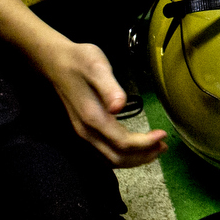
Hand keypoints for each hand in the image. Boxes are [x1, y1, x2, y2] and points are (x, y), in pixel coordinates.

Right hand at [38, 38, 166, 166]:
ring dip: (134, 158)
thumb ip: (109, 88)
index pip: (122, 142)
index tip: (163, 134)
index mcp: (92, 118)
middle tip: (163, 145)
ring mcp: (83, 133)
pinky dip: (123, 155)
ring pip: (110, 159)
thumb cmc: (80, 61)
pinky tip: (135, 147)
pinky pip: (104, 153)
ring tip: (155, 148)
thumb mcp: (97, 67)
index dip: (145, 143)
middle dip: (143, 155)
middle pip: (117, 157)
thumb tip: (119, 106)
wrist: (55, 62)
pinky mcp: (84, 131)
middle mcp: (86, 131)